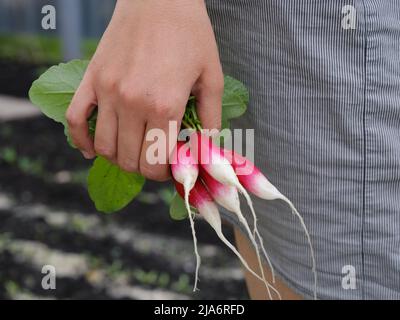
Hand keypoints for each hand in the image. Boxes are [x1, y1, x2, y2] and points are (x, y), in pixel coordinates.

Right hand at [66, 0, 222, 180]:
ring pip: (104, 147)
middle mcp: (132, 104)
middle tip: (155, 159)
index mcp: (165, 106)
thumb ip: (211, 118)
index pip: (156, 163)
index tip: (171, 168)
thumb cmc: (190, 34)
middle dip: (144, 168)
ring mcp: (107, 92)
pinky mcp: (91, 79)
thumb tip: (207, 148)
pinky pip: (75, 120)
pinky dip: (81, 141)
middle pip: (130, 160)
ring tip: (133, 151)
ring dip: (119, 158)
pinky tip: (93, 149)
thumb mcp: (212, 76)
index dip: (164, 174)